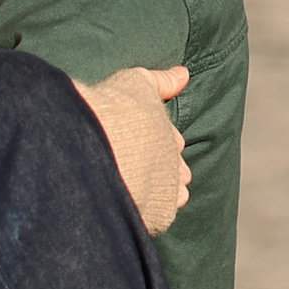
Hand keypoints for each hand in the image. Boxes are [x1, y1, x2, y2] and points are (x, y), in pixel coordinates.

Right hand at [78, 64, 191, 210]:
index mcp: (171, 136)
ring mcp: (168, 190)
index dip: (157, 142)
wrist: (104, 144)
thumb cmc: (118, 111)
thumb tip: (184, 73)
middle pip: (176, 169)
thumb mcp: (138, 83)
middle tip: (138, 165)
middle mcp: (176, 164)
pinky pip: (161, 215)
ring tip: (137, 187)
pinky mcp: (158, 214)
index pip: (173, 142)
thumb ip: (162, 80)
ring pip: (174, 194)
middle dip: (164, 168)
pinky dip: (152, 211)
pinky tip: (134, 203)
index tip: (138, 140)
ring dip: (162, 192)